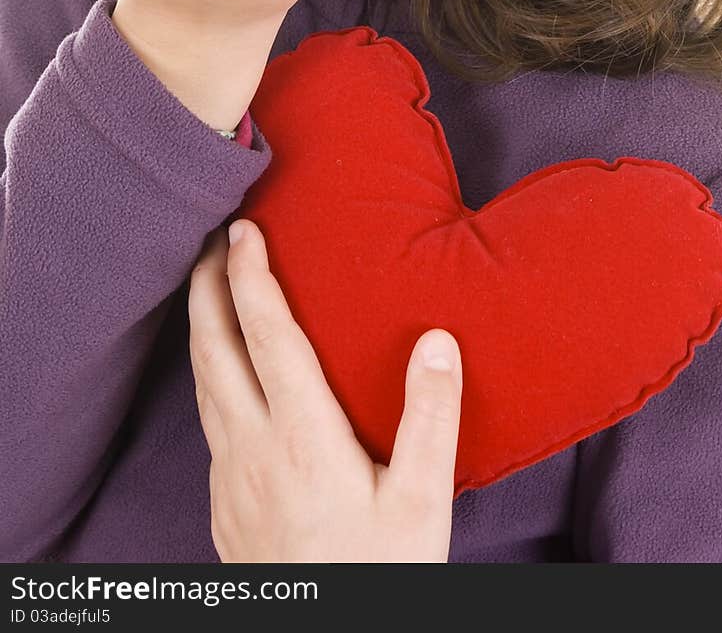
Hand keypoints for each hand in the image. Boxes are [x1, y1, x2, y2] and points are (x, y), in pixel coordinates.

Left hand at [188, 221, 462, 562]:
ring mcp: (232, 481)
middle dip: (206, 287)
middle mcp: (254, 450)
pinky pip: (207, 424)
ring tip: (208, 291)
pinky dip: (208, 377)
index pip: (267, 335)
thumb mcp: (421, 501)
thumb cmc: (380, 574)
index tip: (243, 229)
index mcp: (302, 436)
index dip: (251, 276)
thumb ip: (429, 417)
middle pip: (214, 350)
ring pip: (203, 386)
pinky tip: (224, 379)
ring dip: (202, 329)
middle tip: (210, 241)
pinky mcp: (225, 509)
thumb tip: (437, 339)